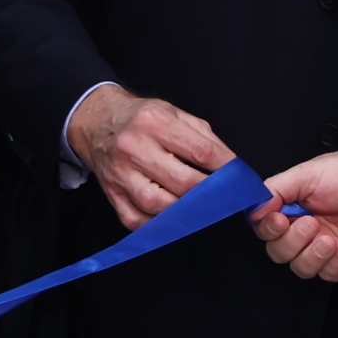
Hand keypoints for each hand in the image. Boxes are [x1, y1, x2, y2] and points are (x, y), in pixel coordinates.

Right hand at [67, 84, 234, 229]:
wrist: (97, 123)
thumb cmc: (141, 119)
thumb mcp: (173, 113)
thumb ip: (204, 137)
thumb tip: (230, 165)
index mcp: (154, 122)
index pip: (200, 150)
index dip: (225, 167)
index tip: (240, 178)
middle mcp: (134, 148)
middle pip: (181, 181)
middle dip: (210, 193)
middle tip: (226, 197)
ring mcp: (120, 175)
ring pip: (158, 204)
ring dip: (185, 211)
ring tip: (200, 208)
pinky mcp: (112, 195)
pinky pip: (137, 220)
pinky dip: (158, 224)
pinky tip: (172, 217)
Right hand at [255, 150, 337, 280]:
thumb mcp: (310, 174)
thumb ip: (277, 189)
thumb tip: (253, 208)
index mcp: (293, 205)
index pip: (265, 227)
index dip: (268, 229)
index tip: (279, 221)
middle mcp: (305, 228)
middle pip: (278, 252)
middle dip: (291, 242)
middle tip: (312, 224)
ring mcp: (325, 248)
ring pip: (299, 267)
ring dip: (311, 255)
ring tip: (330, 238)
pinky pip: (327, 274)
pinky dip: (332, 262)